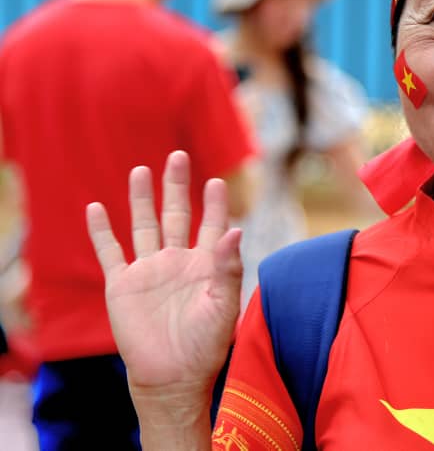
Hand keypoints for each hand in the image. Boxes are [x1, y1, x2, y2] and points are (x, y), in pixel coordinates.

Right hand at [87, 150, 242, 402]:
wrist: (172, 377)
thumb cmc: (205, 345)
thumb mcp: (223, 305)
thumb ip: (228, 267)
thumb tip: (237, 228)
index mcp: (205, 265)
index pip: (211, 225)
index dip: (213, 204)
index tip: (215, 180)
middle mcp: (177, 262)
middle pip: (175, 215)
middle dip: (176, 186)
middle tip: (178, 156)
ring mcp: (149, 271)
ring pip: (144, 226)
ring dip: (141, 199)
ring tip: (141, 170)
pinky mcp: (123, 285)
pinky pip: (110, 252)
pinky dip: (101, 231)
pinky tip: (96, 208)